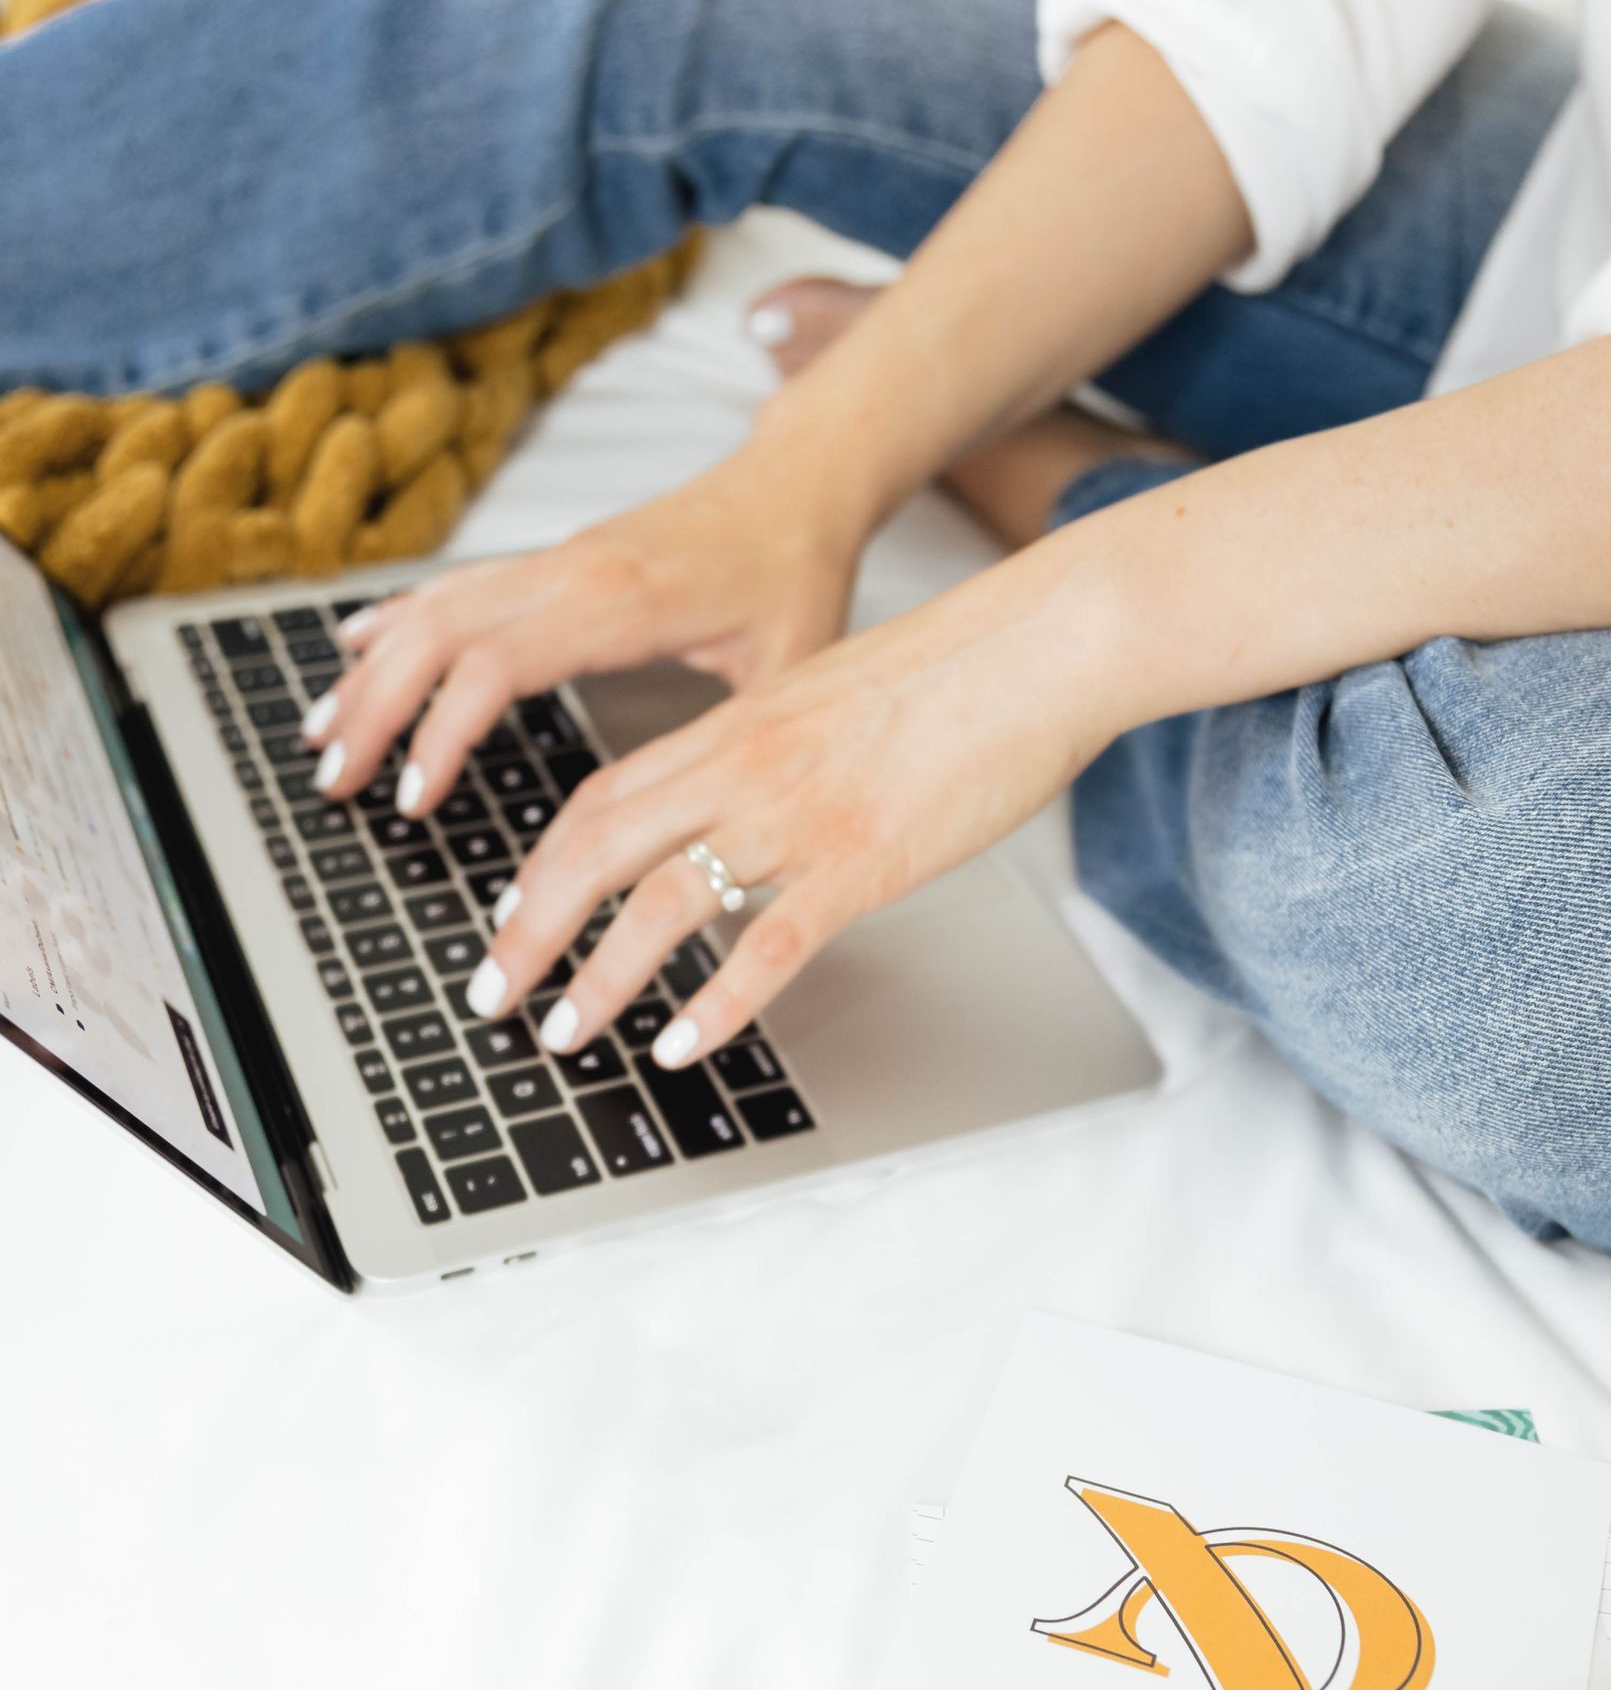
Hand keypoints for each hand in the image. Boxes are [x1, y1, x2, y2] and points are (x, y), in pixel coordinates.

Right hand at [304, 438, 871, 810]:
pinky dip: (398, 619)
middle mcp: (572, 570)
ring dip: (372, 672)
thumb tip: (696, 830)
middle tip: (335, 783)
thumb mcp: (785, 668)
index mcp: (620, 603)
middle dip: (375, 710)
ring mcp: (557, 559)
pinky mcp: (557, 558)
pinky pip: (457, 585)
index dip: (440, 733)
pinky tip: (356, 649)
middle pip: (436, 634)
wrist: (799, 486)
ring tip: (324, 736)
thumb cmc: (798, 573)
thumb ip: (731, 741)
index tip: (412, 799)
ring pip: (433, 606)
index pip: (495, 665)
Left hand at [461, 538, 1123, 1066]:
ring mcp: (799, 815)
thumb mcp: (831, 697)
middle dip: (528, 931)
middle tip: (493, 995)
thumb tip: (745, 805)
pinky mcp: (863, 860)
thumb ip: (776, 751)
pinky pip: (770, 943)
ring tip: (568, 1034)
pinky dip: (716, 1002)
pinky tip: (685, 1044)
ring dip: (599, 979)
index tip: (508, 922)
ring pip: (661, 902)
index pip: (600, 798)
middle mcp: (746, 768)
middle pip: (596, 850)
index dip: (538, 868)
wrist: (1039, 645)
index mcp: (736, 726)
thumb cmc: (957, 673)